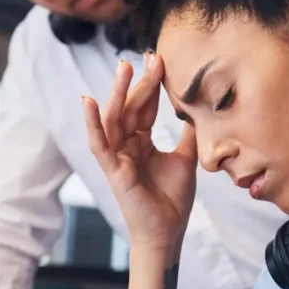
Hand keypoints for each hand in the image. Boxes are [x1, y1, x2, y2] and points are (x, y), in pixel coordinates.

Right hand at [82, 55, 197, 255]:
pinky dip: (93, 123)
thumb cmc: (173, 200)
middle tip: (147, 56)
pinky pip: (99, 144)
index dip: (152, 85)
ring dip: (117, 92)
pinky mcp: (112, 170)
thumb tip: (199, 109)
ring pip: (114, 119)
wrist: (168, 232)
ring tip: (123, 67)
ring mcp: (117, 157)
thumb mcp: (185, 159)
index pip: (145, 107)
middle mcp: (126, 146)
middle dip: (138, 82)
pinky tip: (89, 102)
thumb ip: (187, 134)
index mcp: (142, 142)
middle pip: (130, 108)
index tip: (159, 61)